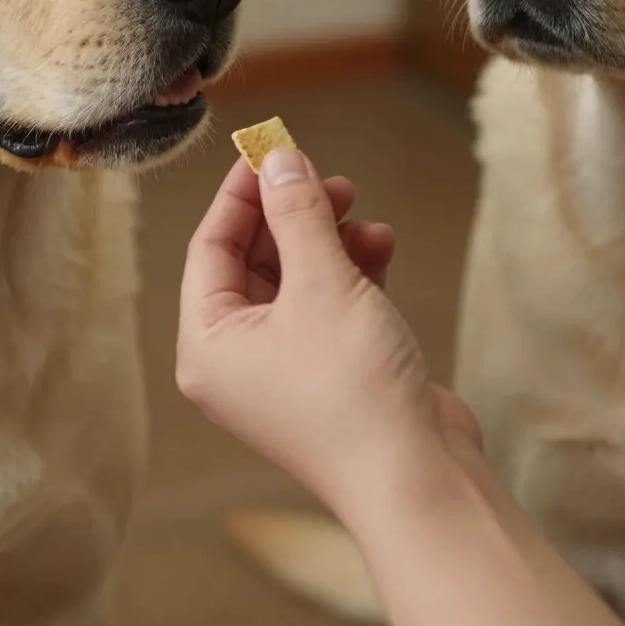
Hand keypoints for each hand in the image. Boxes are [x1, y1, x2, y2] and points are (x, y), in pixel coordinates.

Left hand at [177, 148, 481, 521]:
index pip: (210, 247)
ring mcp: (285, 371)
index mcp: (207, 345)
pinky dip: (353, 273)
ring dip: (330, 241)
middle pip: (254, 261)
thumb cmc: (354, 392)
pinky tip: (382, 248)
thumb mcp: (322, 284)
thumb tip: (279, 159)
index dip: (242, 193)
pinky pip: (330, 306)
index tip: (272, 148)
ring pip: (298, 281)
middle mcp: (237, 361)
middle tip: (329, 178)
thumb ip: (298, 215)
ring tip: (365, 217)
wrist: (416, 477)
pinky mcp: (332, 376)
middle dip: (293, 215)